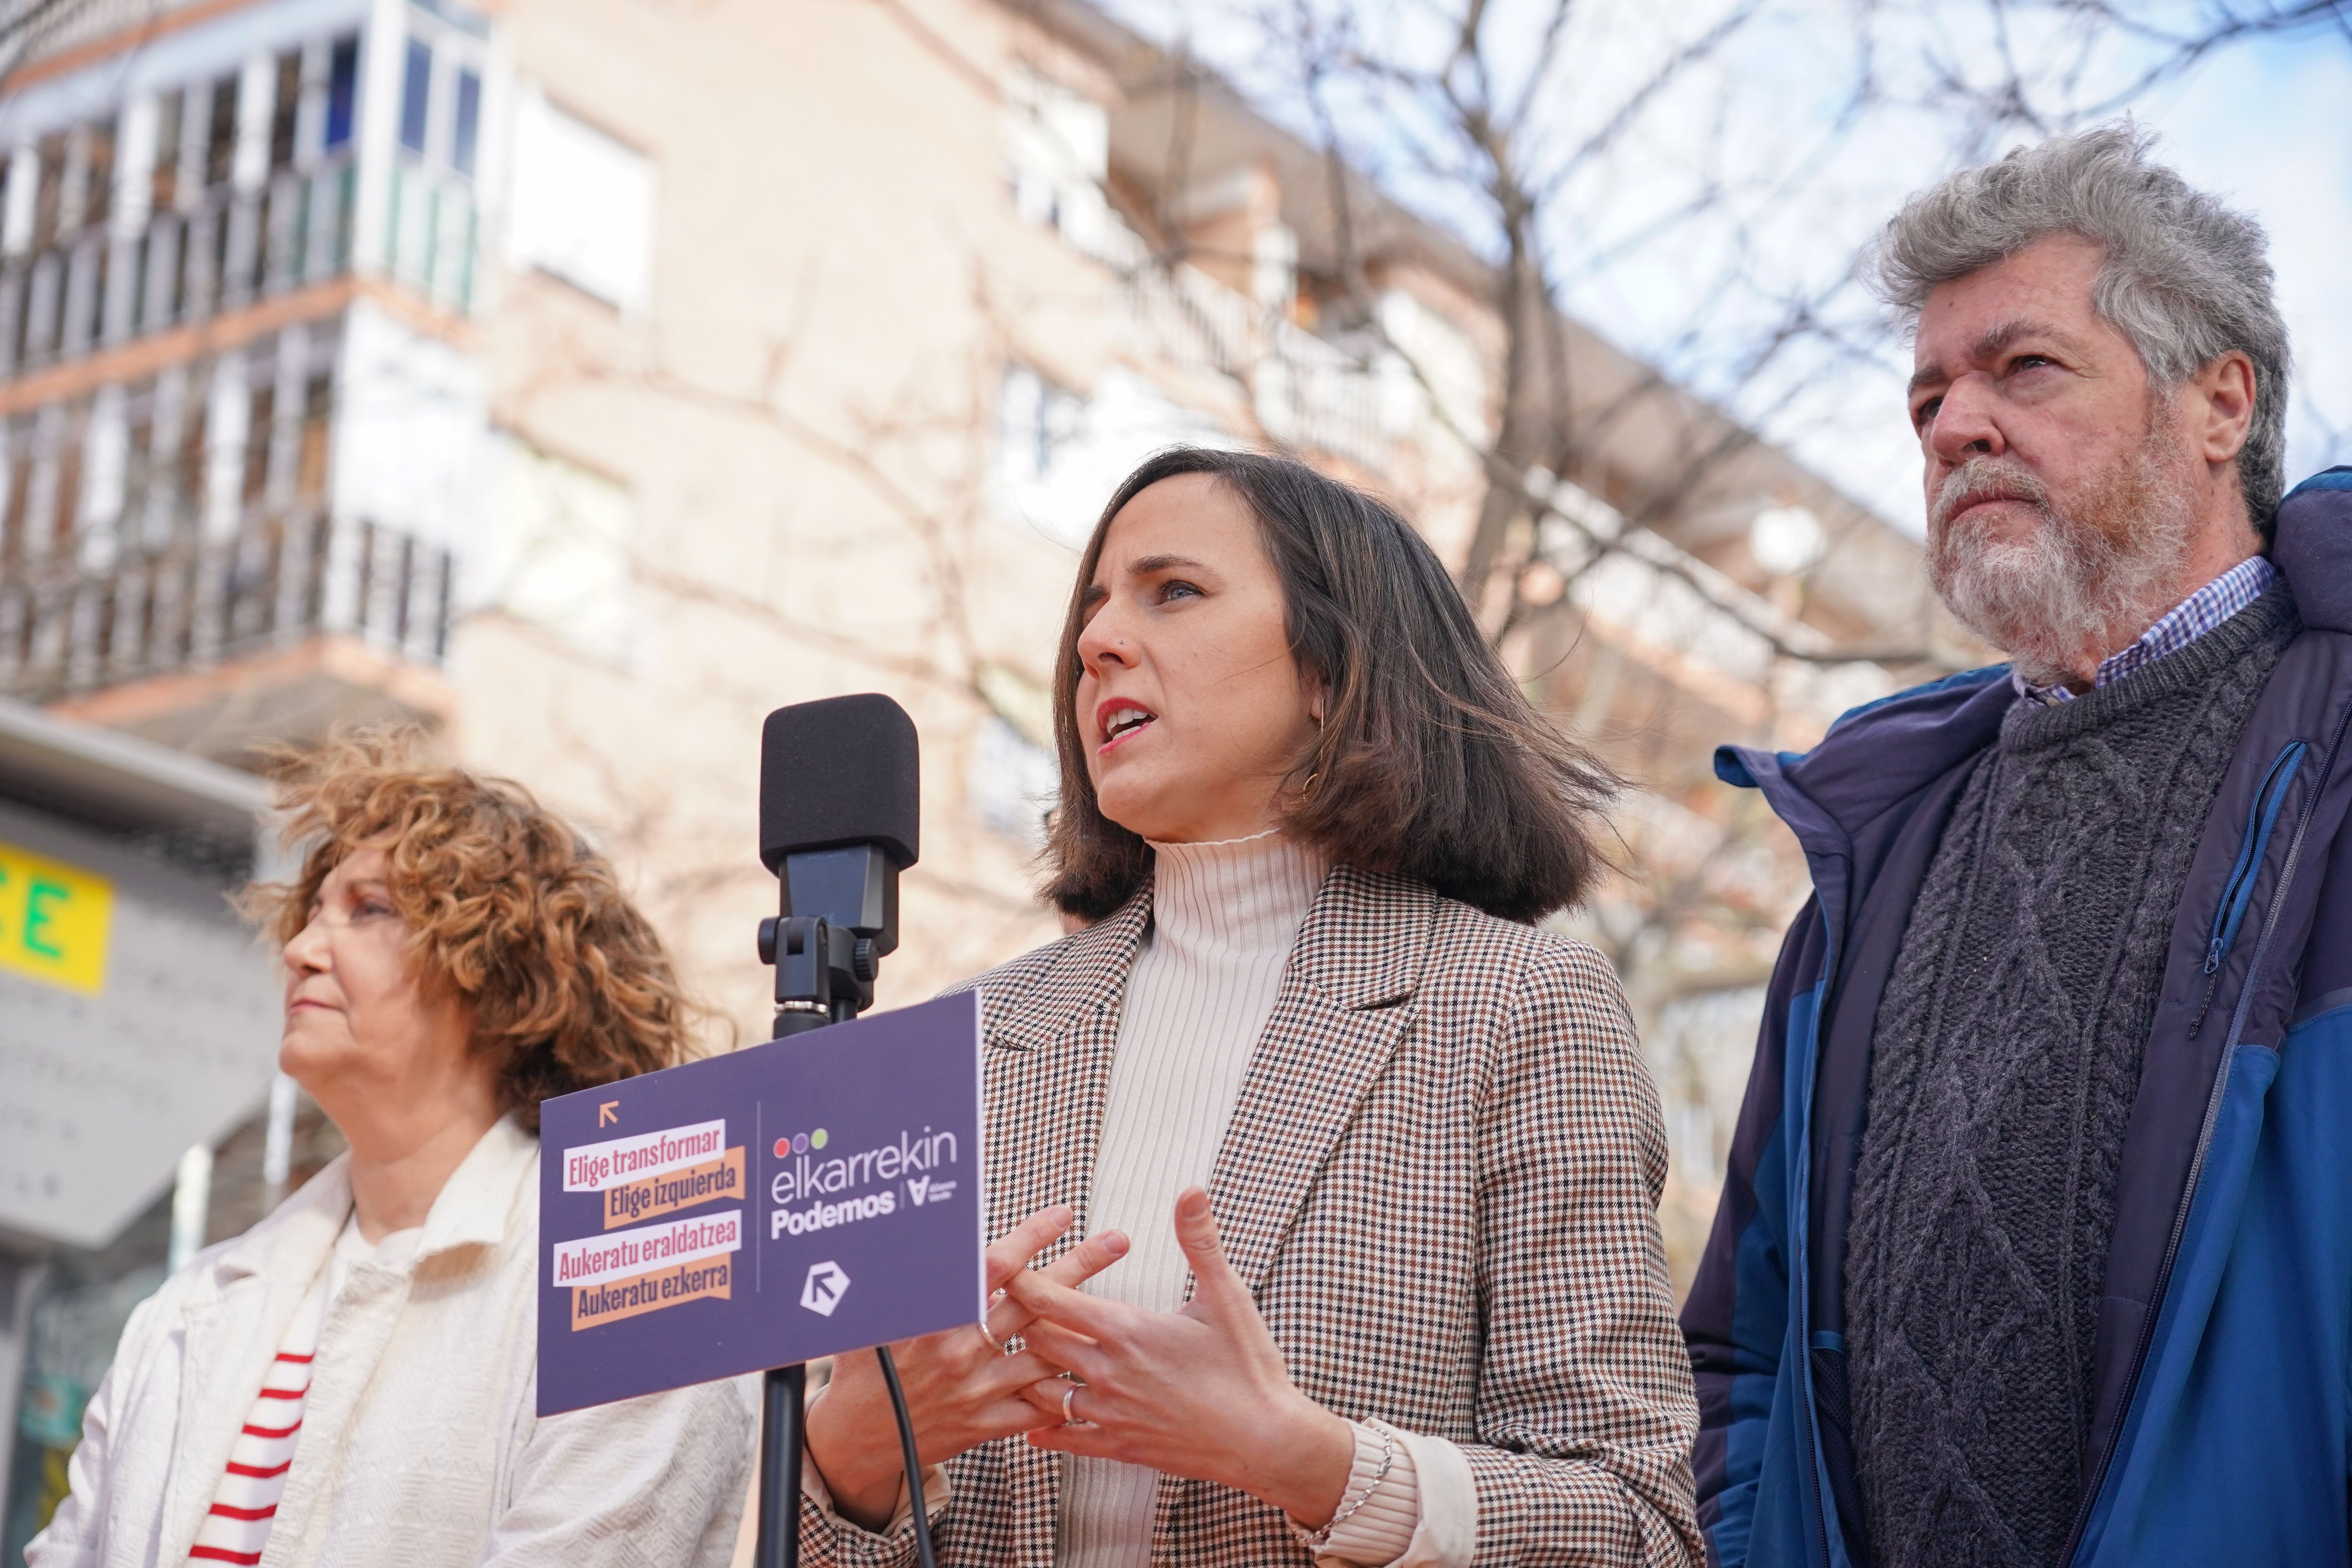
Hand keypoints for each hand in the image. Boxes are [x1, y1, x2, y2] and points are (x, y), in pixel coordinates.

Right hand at [805, 1205, 1129, 1530]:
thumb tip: (922, 1231)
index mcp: (938, 1318)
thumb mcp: (876, 1314)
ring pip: (1047, 1352)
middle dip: (1080, 1265)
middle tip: (1117, 1240)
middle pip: (1036, 1301)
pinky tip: (1093, 1370)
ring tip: (1120, 1302)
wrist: (858, 1438)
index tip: (1062, 1215)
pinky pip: (1039, 1405)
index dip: (1032, 1237)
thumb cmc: (867, 1367)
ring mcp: (980, 1390)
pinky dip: (1066, 1389)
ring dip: (1085, 1325)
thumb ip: (906, 1278)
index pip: (996, 1267)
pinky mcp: (987, 1424)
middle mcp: (963, 1352)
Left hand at [1009, 1187, 1355, 1525]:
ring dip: (1030, 1372)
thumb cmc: (1248, 1366)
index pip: (1053, 1301)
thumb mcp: (1227, 1296)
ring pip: (1044, 1391)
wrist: (1266, 1440)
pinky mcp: (1120, 1446)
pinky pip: (1067, 1439)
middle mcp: (1108, 1372)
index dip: (1022, 1283)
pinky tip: (1034, 1427)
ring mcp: (1111, 1412)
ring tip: (1016, 1358)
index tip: (1002, 1269)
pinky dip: (1046, 1430)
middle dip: (1021, 1323)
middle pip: (1039, 1342)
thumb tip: (1191, 1191)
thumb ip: (1200, 1241)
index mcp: (1127, 1330)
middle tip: (1001, 1308)